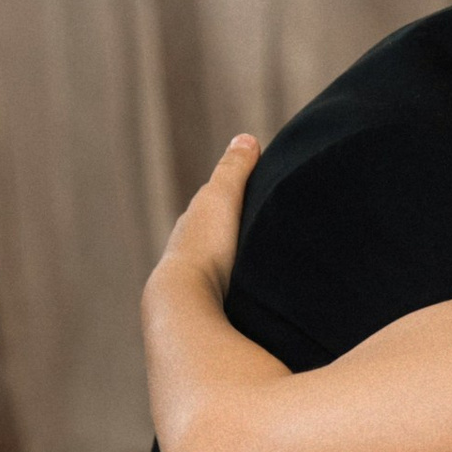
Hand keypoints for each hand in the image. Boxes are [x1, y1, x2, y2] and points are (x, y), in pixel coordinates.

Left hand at [152, 134, 259, 304]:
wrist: (186, 301)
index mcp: (192, 225)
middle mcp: (188, 253)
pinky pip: (226, 295)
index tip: (256, 196)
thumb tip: (245, 138)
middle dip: (233, 233)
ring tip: (265, 268)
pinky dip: (239, 289)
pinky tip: (255, 298)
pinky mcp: (206, 313)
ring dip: (236, 265)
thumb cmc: (206, 247)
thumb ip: (234, 169)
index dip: (231, 199)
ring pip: (219, 268)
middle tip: (263, 231)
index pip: (211, 207)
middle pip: (214, 238)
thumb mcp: (223, 197)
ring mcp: (195, 285)